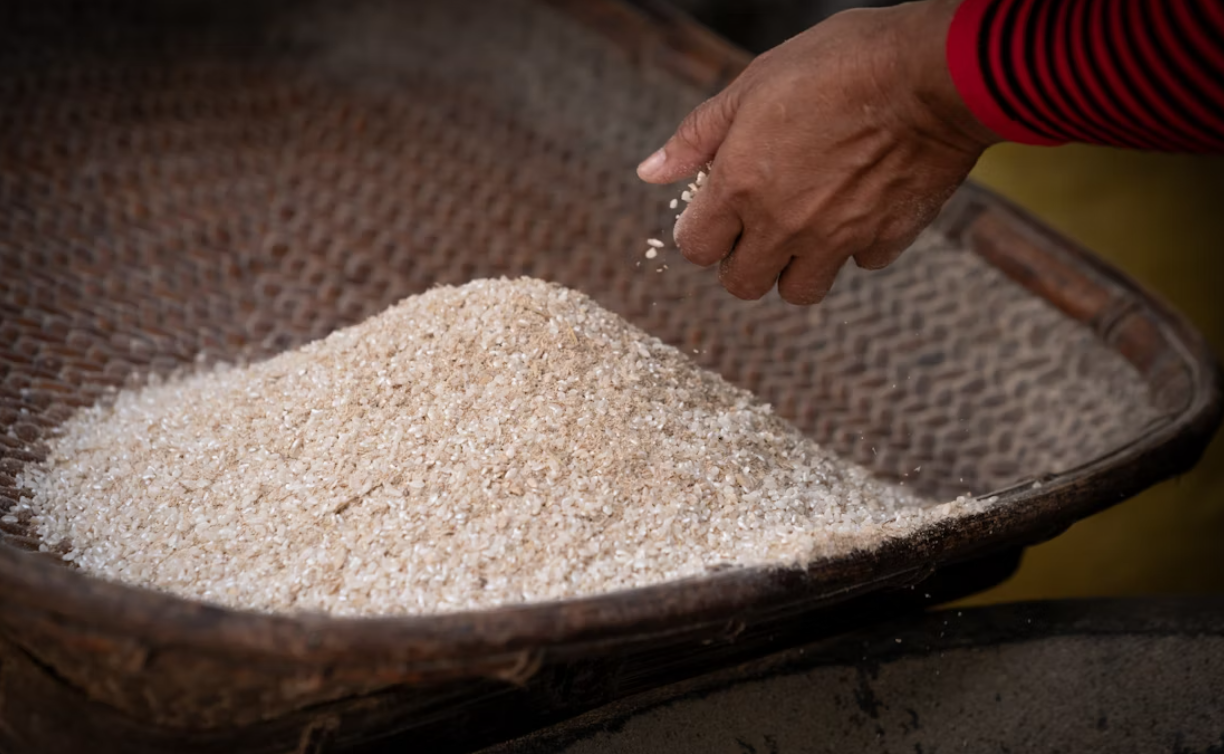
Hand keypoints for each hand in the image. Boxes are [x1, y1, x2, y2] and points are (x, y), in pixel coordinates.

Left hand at [637, 0, 998, 304]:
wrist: (932, 73)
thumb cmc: (839, 64)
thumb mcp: (751, 84)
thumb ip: (696, 136)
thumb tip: (649, 172)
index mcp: (740, 186)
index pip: (695, 248)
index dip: (702, 232)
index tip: (717, 212)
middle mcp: (783, 224)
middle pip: (742, 284)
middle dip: (743, 260)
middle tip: (759, 224)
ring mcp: (837, 238)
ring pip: (800, 290)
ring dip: (795, 266)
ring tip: (807, 224)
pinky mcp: (886, 239)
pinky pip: (860, 263)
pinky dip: (856, 245)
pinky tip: (860, 204)